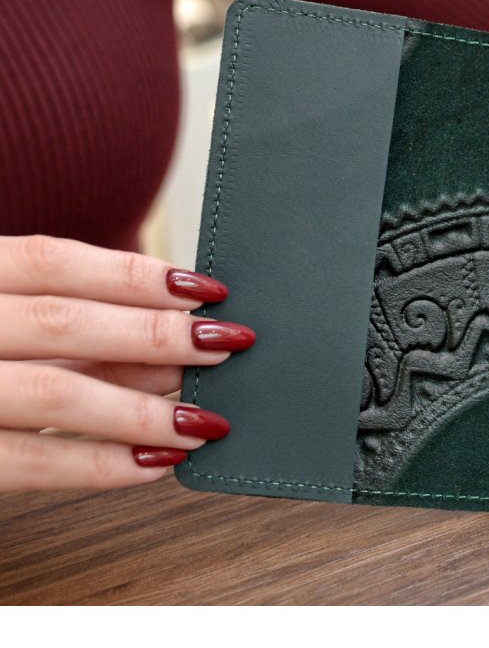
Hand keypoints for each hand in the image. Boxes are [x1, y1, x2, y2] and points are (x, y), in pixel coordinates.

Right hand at [0, 235, 254, 490]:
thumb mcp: (4, 318)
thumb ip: (71, 326)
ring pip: (49, 392)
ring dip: (139, 408)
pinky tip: (155, 464)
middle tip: (228, 346)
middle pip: (62, 322)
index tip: (208, 289)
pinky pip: (24, 463)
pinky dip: (96, 466)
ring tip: (205, 420)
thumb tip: (175, 337)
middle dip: (155, 335)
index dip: (134, 273)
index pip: (50, 261)